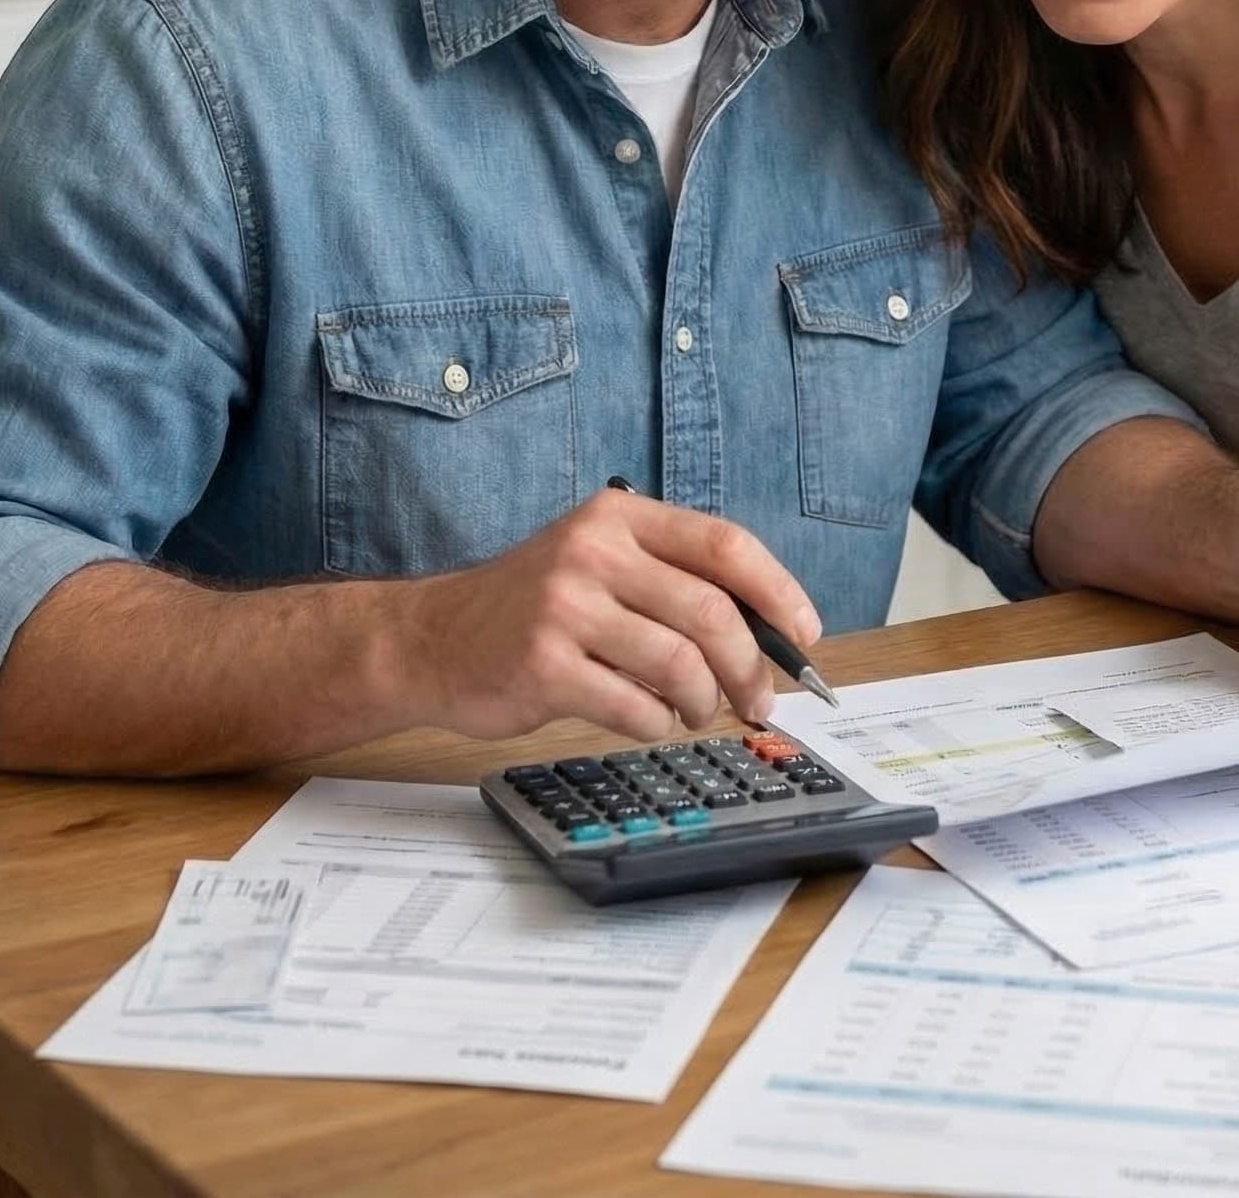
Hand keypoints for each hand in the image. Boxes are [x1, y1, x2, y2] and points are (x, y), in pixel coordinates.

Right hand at [408, 486, 822, 742]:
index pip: (723, 543)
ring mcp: (565, 607)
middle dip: (752, 665)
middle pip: (712, 610)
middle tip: (760, 698)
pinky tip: (650, 720)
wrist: (433, 638)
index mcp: (617, 516)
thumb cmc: (531, 606)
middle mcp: (593, 550)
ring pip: (679, 662)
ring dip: (705, 700)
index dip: (778, 590)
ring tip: (698, 711)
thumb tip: (767, 631)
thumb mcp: (598, 562)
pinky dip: (657, 723)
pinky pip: (634, 705)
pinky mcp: (543, 666)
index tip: (806, 633)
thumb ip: (669, 579)